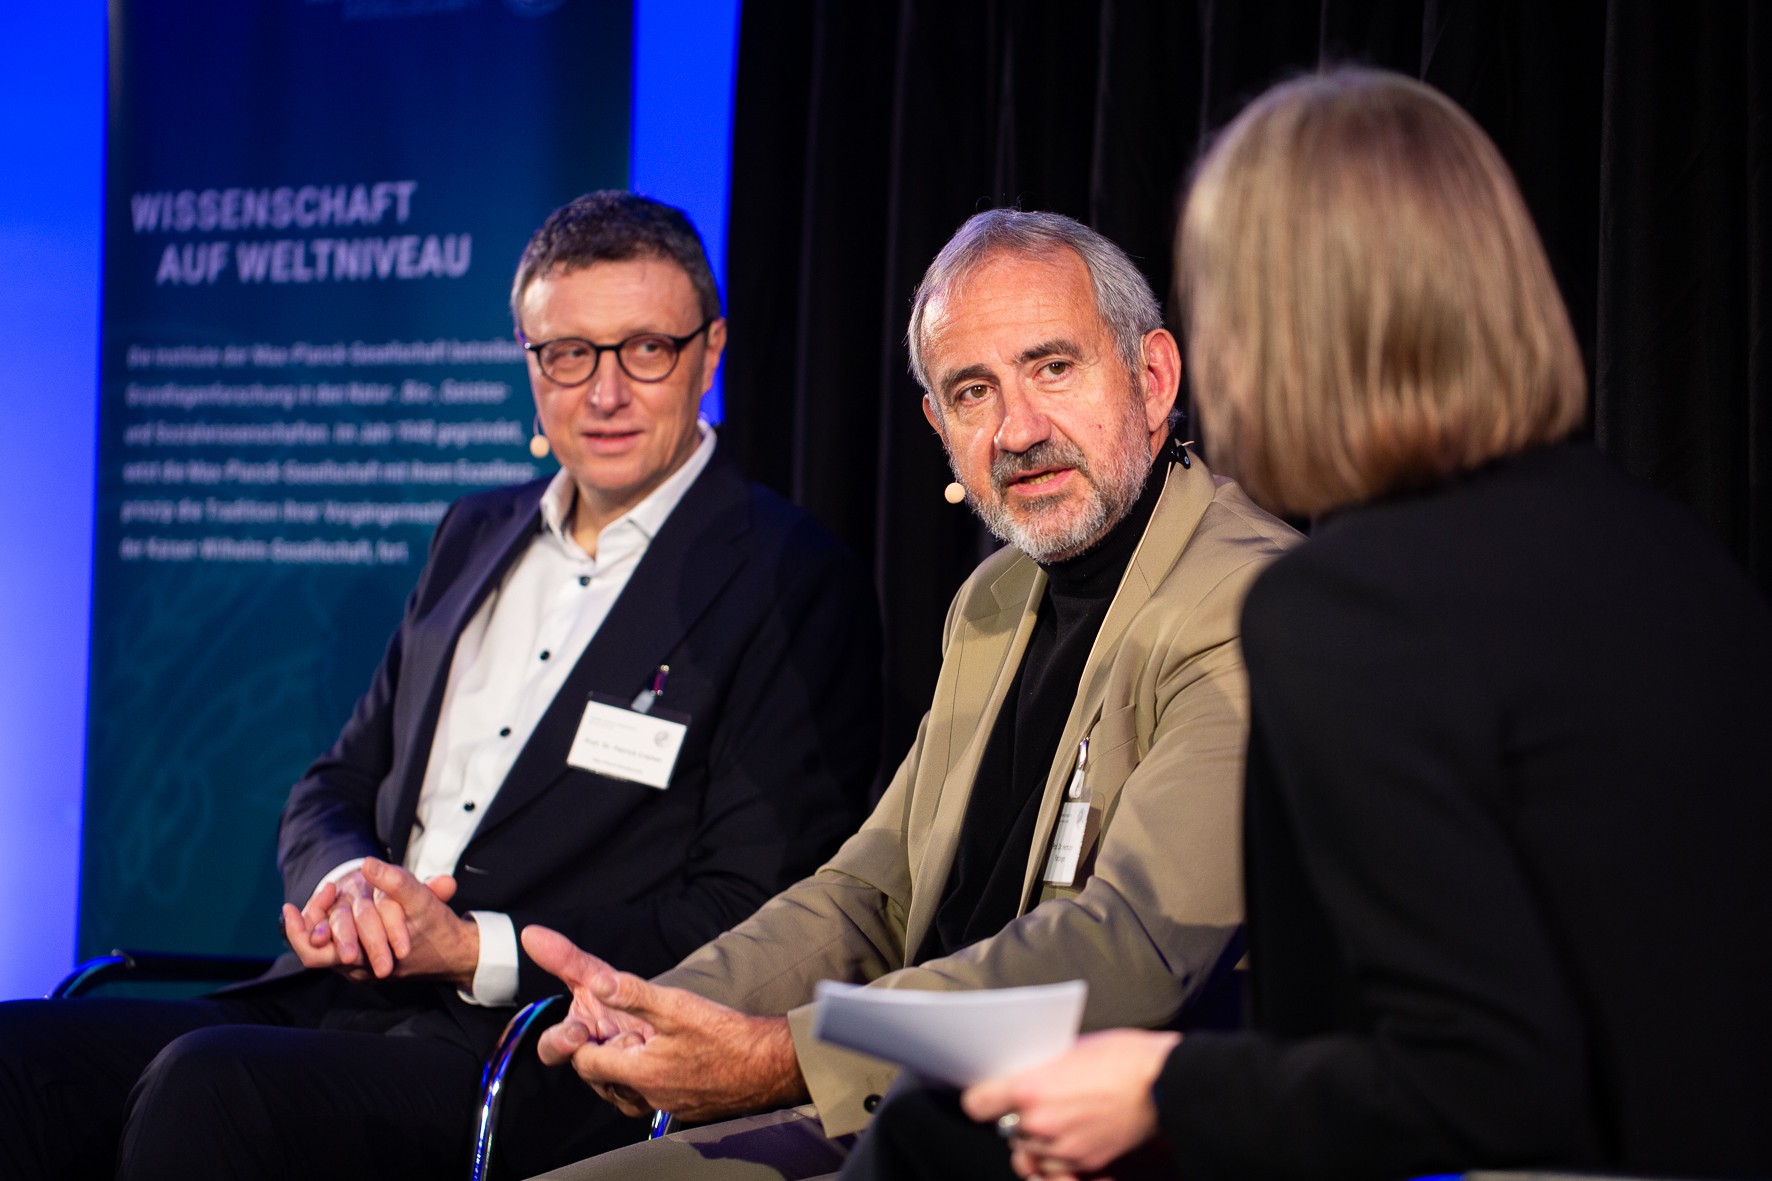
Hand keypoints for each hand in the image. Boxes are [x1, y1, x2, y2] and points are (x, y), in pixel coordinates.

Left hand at [281, 858, 476, 986]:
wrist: (455, 953)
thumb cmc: (437, 928)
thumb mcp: (420, 901)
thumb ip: (395, 882)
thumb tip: (367, 864)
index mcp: (366, 960)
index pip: (315, 953)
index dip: (299, 931)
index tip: (288, 907)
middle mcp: (358, 968)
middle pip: (313, 955)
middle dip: (302, 928)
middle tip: (292, 906)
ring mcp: (361, 966)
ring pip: (324, 951)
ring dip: (317, 924)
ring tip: (319, 898)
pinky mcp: (367, 960)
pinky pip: (336, 948)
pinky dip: (330, 928)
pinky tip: (332, 905)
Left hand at [522, 925, 804, 1121]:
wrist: (771, 1066)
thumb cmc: (726, 1036)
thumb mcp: (676, 1005)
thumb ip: (632, 994)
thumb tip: (596, 983)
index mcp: (639, 1073)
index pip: (585, 1062)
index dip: (581, 1040)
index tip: (586, 1021)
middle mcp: (648, 1096)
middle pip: (602, 1080)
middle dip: (598, 1054)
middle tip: (609, 1029)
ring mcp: (668, 1105)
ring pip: (626, 1091)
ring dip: (621, 1068)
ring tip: (634, 1041)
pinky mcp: (686, 1106)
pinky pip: (652, 1096)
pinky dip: (647, 1076)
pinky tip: (664, 1055)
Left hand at [961, 1029, 1180, 1179]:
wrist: (1164, 1082)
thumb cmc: (1122, 1056)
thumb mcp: (1071, 1048)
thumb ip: (1041, 1068)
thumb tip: (1025, 1074)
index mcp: (1029, 1089)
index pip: (978, 1105)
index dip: (981, 1100)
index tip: (987, 1096)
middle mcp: (1039, 1123)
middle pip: (1005, 1131)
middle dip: (1015, 1120)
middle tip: (1031, 1105)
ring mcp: (1062, 1148)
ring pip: (1028, 1154)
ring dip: (1034, 1141)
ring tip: (1053, 1122)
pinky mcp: (1085, 1163)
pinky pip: (1055, 1168)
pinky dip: (1058, 1158)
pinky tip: (1070, 1138)